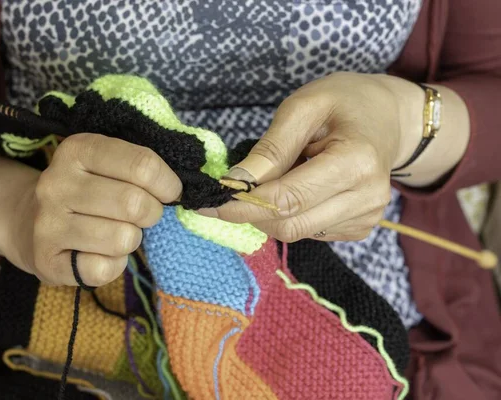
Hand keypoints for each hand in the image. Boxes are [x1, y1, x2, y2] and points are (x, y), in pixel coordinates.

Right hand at [0, 134, 181, 286]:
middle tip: (142, 215)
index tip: (170, 192)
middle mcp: (56, 183)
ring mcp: (48, 223)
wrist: (29, 221)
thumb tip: (189, 190)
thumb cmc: (86, 191)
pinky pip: (105, 269)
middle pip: (136, 204)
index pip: (143, 164)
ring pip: (123, 238)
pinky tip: (98, 253)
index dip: (168, 183)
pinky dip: (113, 265)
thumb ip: (143, 168)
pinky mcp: (47, 260)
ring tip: (114, 232)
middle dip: (151, 214)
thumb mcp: (107, 164)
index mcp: (77, 149)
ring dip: (130, 239)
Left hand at [201, 72, 424, 241]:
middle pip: (289, 225)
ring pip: (296, 232)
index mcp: (355, 163)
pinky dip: (291, 214)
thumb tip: (235, 183)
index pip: (287, 200)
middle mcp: (367, 198)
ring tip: (281, 174)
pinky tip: (300, 186)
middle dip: (251, 212)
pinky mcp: (360, 227)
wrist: (388, 117)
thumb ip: (271, 147)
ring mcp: (367, 217)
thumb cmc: (345, 102)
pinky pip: (310, 232)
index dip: (243, 204)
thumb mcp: (303, 107)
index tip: (210, 200)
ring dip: (271, 212)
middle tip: (231, 189)